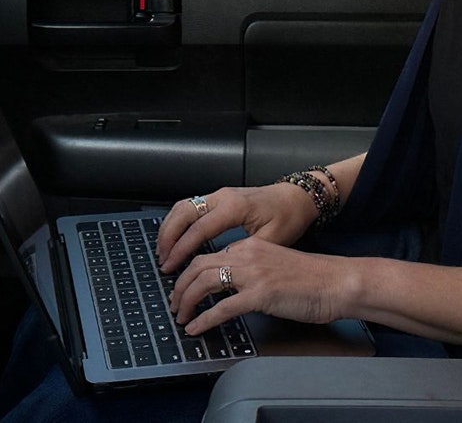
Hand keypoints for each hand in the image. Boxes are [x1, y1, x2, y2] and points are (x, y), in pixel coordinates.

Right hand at [155, 183, 317, 272]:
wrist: (297, 198)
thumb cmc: (289, 217)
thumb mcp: (272, 240)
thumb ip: (245, 251)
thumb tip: (221, 266)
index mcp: (235, 207)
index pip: (199, 229)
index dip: (181, 249)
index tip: (171, 266)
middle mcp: (223, 197)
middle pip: (183, 212)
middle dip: (168, 237)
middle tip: (163, 261)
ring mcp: (220, 195)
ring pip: (183, 206)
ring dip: (170, 228)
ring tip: (164, 252)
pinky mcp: (220, 197)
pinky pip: (190, 206)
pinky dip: (178, 221)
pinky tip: (175, 237)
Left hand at [168, 237, 354, 335]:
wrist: (337, 283)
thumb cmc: (313, 279)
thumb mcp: (275, 266)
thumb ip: (251, 271)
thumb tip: (229, 289)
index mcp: (251, 246)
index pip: (209, 256)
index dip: (190, 273)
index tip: (183, 287)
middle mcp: (248, 255)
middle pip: (198, 266)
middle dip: (180, 286)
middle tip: (174, 303)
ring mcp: (253, 274)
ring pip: (204, 282)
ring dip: (186, 301)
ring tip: (181, 316)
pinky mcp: (260, 295)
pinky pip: (221, 308)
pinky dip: (203, 319)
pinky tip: (196, 328)